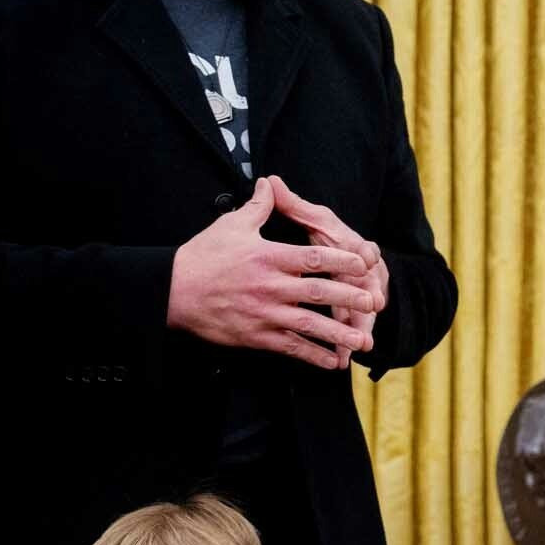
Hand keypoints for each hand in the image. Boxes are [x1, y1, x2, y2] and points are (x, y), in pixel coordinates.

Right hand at [168, 176, 377, 369]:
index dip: (343, 260)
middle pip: (319, 292)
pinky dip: (313, 355)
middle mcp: (270, 286)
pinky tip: (333, 361)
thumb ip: (258, 206)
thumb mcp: (231, 225)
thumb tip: (270, 183)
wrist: (170, 291)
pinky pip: (290, 348)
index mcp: (269, 257)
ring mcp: (264, 314)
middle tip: (374, 300)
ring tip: (364, 340)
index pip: (314, 258)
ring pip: (309, 325)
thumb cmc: (202, 256)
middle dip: (349, 297)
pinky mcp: (255, 336)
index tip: (365, 263)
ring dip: (339, 333)